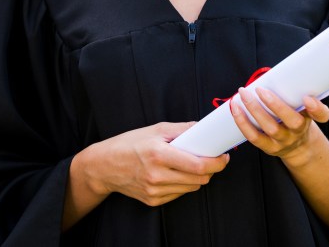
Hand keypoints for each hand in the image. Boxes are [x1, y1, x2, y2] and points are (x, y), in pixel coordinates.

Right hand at [78, 122, 228, 207]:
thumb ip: (182, 130)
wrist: (104, 166)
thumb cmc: (130, 143)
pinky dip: (184, 184)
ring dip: (198, 177)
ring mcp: (154, 190)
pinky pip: (179, 194)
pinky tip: (178, 174)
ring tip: (194, 165)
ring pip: (191, 188)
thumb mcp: (156, 130)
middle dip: (211, 170)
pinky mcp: (153, 200)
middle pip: (198, 179)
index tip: (224, 157)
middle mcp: (156, 175)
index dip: (216, 163)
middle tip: (214, 159)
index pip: (197, 165)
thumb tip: (204, 129)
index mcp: (158, 154)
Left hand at [230, 86, 328, 166]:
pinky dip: (243, 123)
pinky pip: (254, 137)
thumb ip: (294, 92)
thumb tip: (272, 72)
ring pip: (270, 128)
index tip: (307, 98)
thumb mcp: (303, 107)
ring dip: (254, 110)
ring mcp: (284, 141)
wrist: (297, 147)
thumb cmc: (297, 119)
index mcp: (310, 118)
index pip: (321, 115)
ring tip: (242, 95)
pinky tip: (235, 109)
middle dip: (275, 104)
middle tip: (260, 89)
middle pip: (292, 120)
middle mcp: (298, 131)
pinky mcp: (269, 148)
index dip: (316, 108)